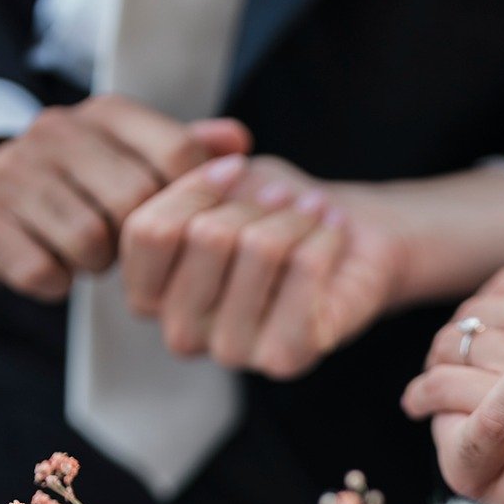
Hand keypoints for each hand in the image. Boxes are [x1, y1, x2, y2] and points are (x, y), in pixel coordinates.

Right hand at [0, 97, 250, 300]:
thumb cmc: (83, 185)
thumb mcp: (137, 158)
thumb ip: (190, 151)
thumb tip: (240, 144)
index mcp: (106, 113)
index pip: (178, 154)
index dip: (189, 202)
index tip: (178, 224)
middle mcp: (55, 130)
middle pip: (136, 202)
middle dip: (139, 240)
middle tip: (125, 245)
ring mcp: (12, 171)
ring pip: (89, 240)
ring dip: (96, 263)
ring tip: (88, 252)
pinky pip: (43, 271)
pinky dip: (55, 282)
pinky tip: (51, 263)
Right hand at [118, 155, 415, 375]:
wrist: (355, 247)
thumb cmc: (278, 216)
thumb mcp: (225, 177)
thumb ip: (189, 161)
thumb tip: (202, 146)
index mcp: (150, 293)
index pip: (148, 231)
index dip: (196, 186)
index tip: (236, 166)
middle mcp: (181, 332)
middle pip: (205, 235)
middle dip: (254, 200)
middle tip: (285, 195)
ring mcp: (230, 351)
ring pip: (258, 248)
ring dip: (295, 215)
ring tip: (313, 210)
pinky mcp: (283, 357)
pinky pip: (304, 272)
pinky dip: (324, 237)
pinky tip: (332, 231)